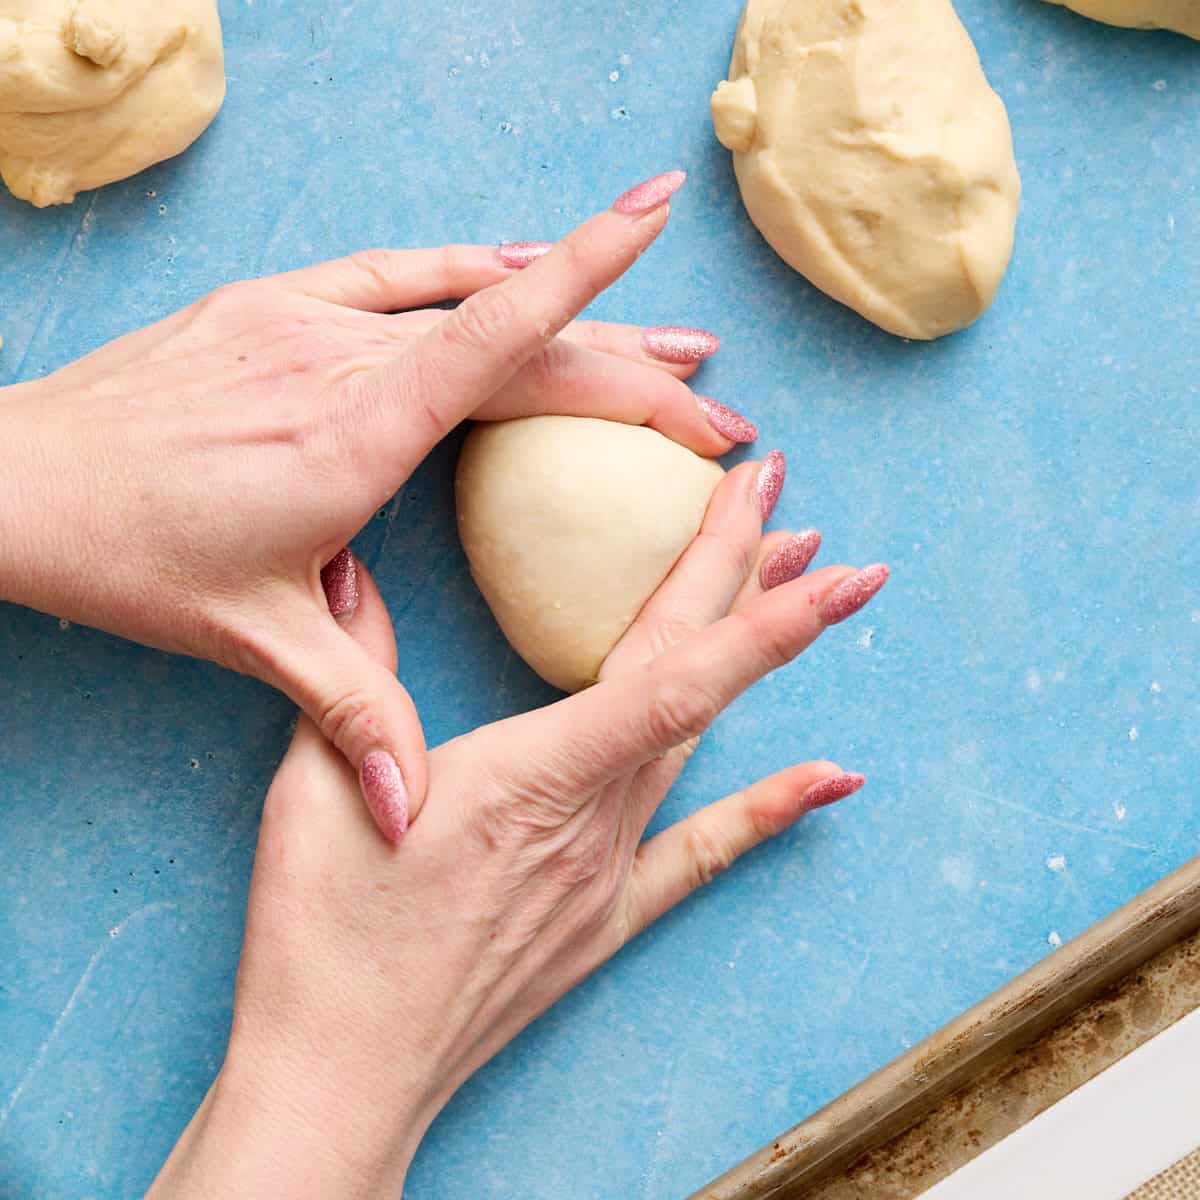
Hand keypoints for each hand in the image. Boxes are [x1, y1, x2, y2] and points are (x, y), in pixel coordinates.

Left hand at [0, 171, 752, 837]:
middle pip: (516, 336)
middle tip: (715, 403)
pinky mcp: (271, 305)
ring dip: (571, 313)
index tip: (655, 224)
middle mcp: (341, 360)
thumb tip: (415, 819)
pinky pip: (396, 272)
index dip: (589, 281)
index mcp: (354, 438)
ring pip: (467, 297)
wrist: (14, 483)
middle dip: (630, 366)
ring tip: (660, 341)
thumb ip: (355, 719)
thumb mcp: (257, 642)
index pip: (498, 340)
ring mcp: (303, 320)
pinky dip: (471, 271)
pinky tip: (519, 266)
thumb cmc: (130, 558)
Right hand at [148, 464, 887, 1197]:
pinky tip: (833, 775)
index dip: (746, 600)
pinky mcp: (603, 915)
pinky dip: (770, 807)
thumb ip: (351, 672)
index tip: (803, 533)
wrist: (340, 1074)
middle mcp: (589, 820)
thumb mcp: (315, 786)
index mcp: (527, 777)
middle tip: (787, 493)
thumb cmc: (322, 935)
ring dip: (749, 655)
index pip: (668, 675)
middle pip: (691, 679)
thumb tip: (348, 569)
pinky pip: (702, 851)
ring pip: (699, 740)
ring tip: (800, 582)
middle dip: (745, 574)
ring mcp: (606, 872)